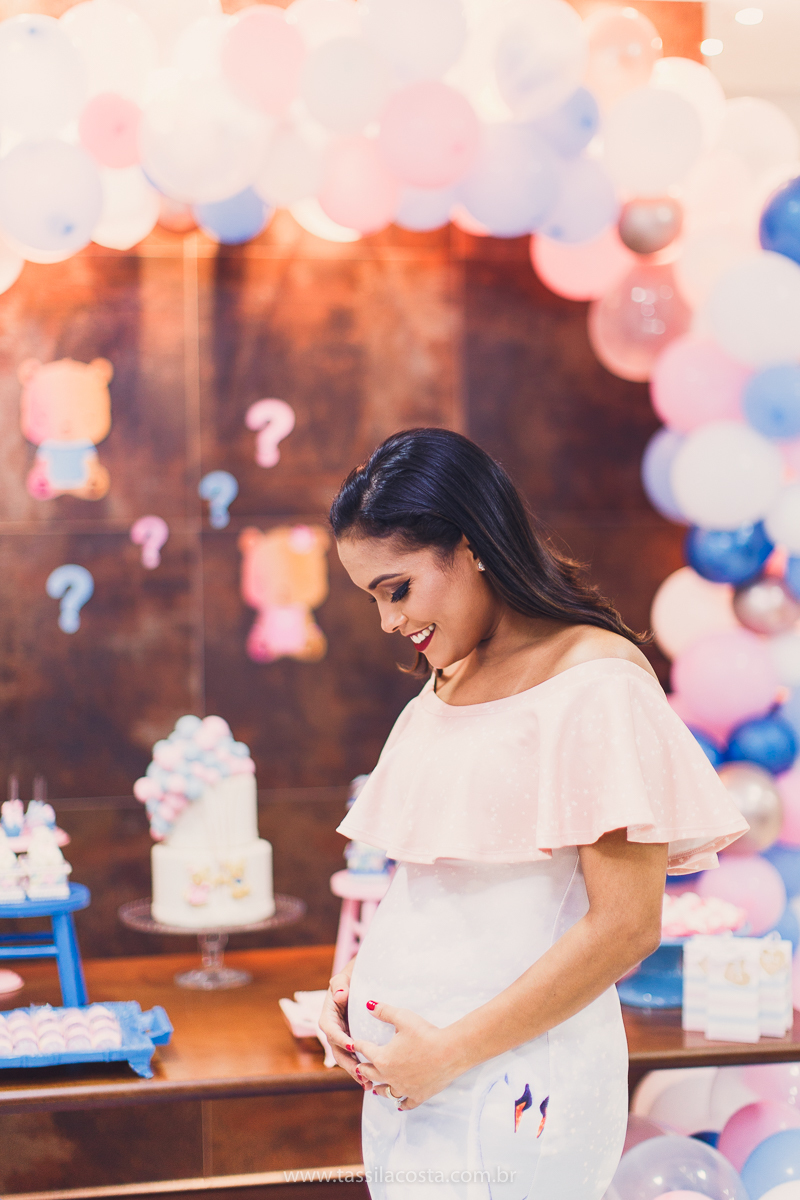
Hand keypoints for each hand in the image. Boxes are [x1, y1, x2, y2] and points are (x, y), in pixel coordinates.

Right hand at [318, 964, 368, 1089]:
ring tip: (368, 1084)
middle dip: (348, 1063)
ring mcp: (344, 1035)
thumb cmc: (355, 974)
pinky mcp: (355, 1041)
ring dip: (355, 1071)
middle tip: (361, 1074)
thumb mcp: (347, 975)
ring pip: (346, 1057)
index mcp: (329, 1013)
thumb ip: (340, 984)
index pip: (329, 1028)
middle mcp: (335, 1027)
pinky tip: (373, 1080)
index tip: (352, 1045)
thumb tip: (340, 995)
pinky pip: (356, 1056)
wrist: (366, 977)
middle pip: (336, 1049)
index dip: (339, 1038)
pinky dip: (363, 1067)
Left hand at [353, 1000, 460, 1110]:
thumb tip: (368, 1004)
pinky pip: (405, 1104)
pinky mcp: (417, 1096)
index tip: (353, 1045)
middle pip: (370, 1073)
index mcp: (382, 1058)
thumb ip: (384, 1011)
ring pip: (385, 1092)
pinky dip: (401, 1104)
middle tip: (359, 1067)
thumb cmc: (426, 1033)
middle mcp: (389, 1076)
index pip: (365, 1050)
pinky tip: (399, 1105)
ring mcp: (403, 1088)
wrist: (450, 1052)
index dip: (358, 1045)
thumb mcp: (403, 1017)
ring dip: (378, 1088)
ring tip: (374, 1088)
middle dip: (363, 1068)